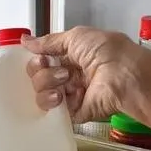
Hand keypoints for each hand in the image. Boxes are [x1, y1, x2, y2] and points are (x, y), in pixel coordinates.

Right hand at [22, 26, 150, 145]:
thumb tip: (26, 41)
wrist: (124, 76)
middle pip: (38, 76)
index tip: (41, 56)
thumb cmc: (107, 52)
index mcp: (72, 57)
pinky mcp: (74, 113)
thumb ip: (49, 42)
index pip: (42, 59)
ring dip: (47, 83)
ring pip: (41, 92)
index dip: (37, 58)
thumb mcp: (76, 37)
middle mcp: (70, 76)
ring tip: (66, 81)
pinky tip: (60, 96)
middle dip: (41, 70)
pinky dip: (51, 102)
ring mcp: (71, 95)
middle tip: (59, 68)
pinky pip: (51, 111)